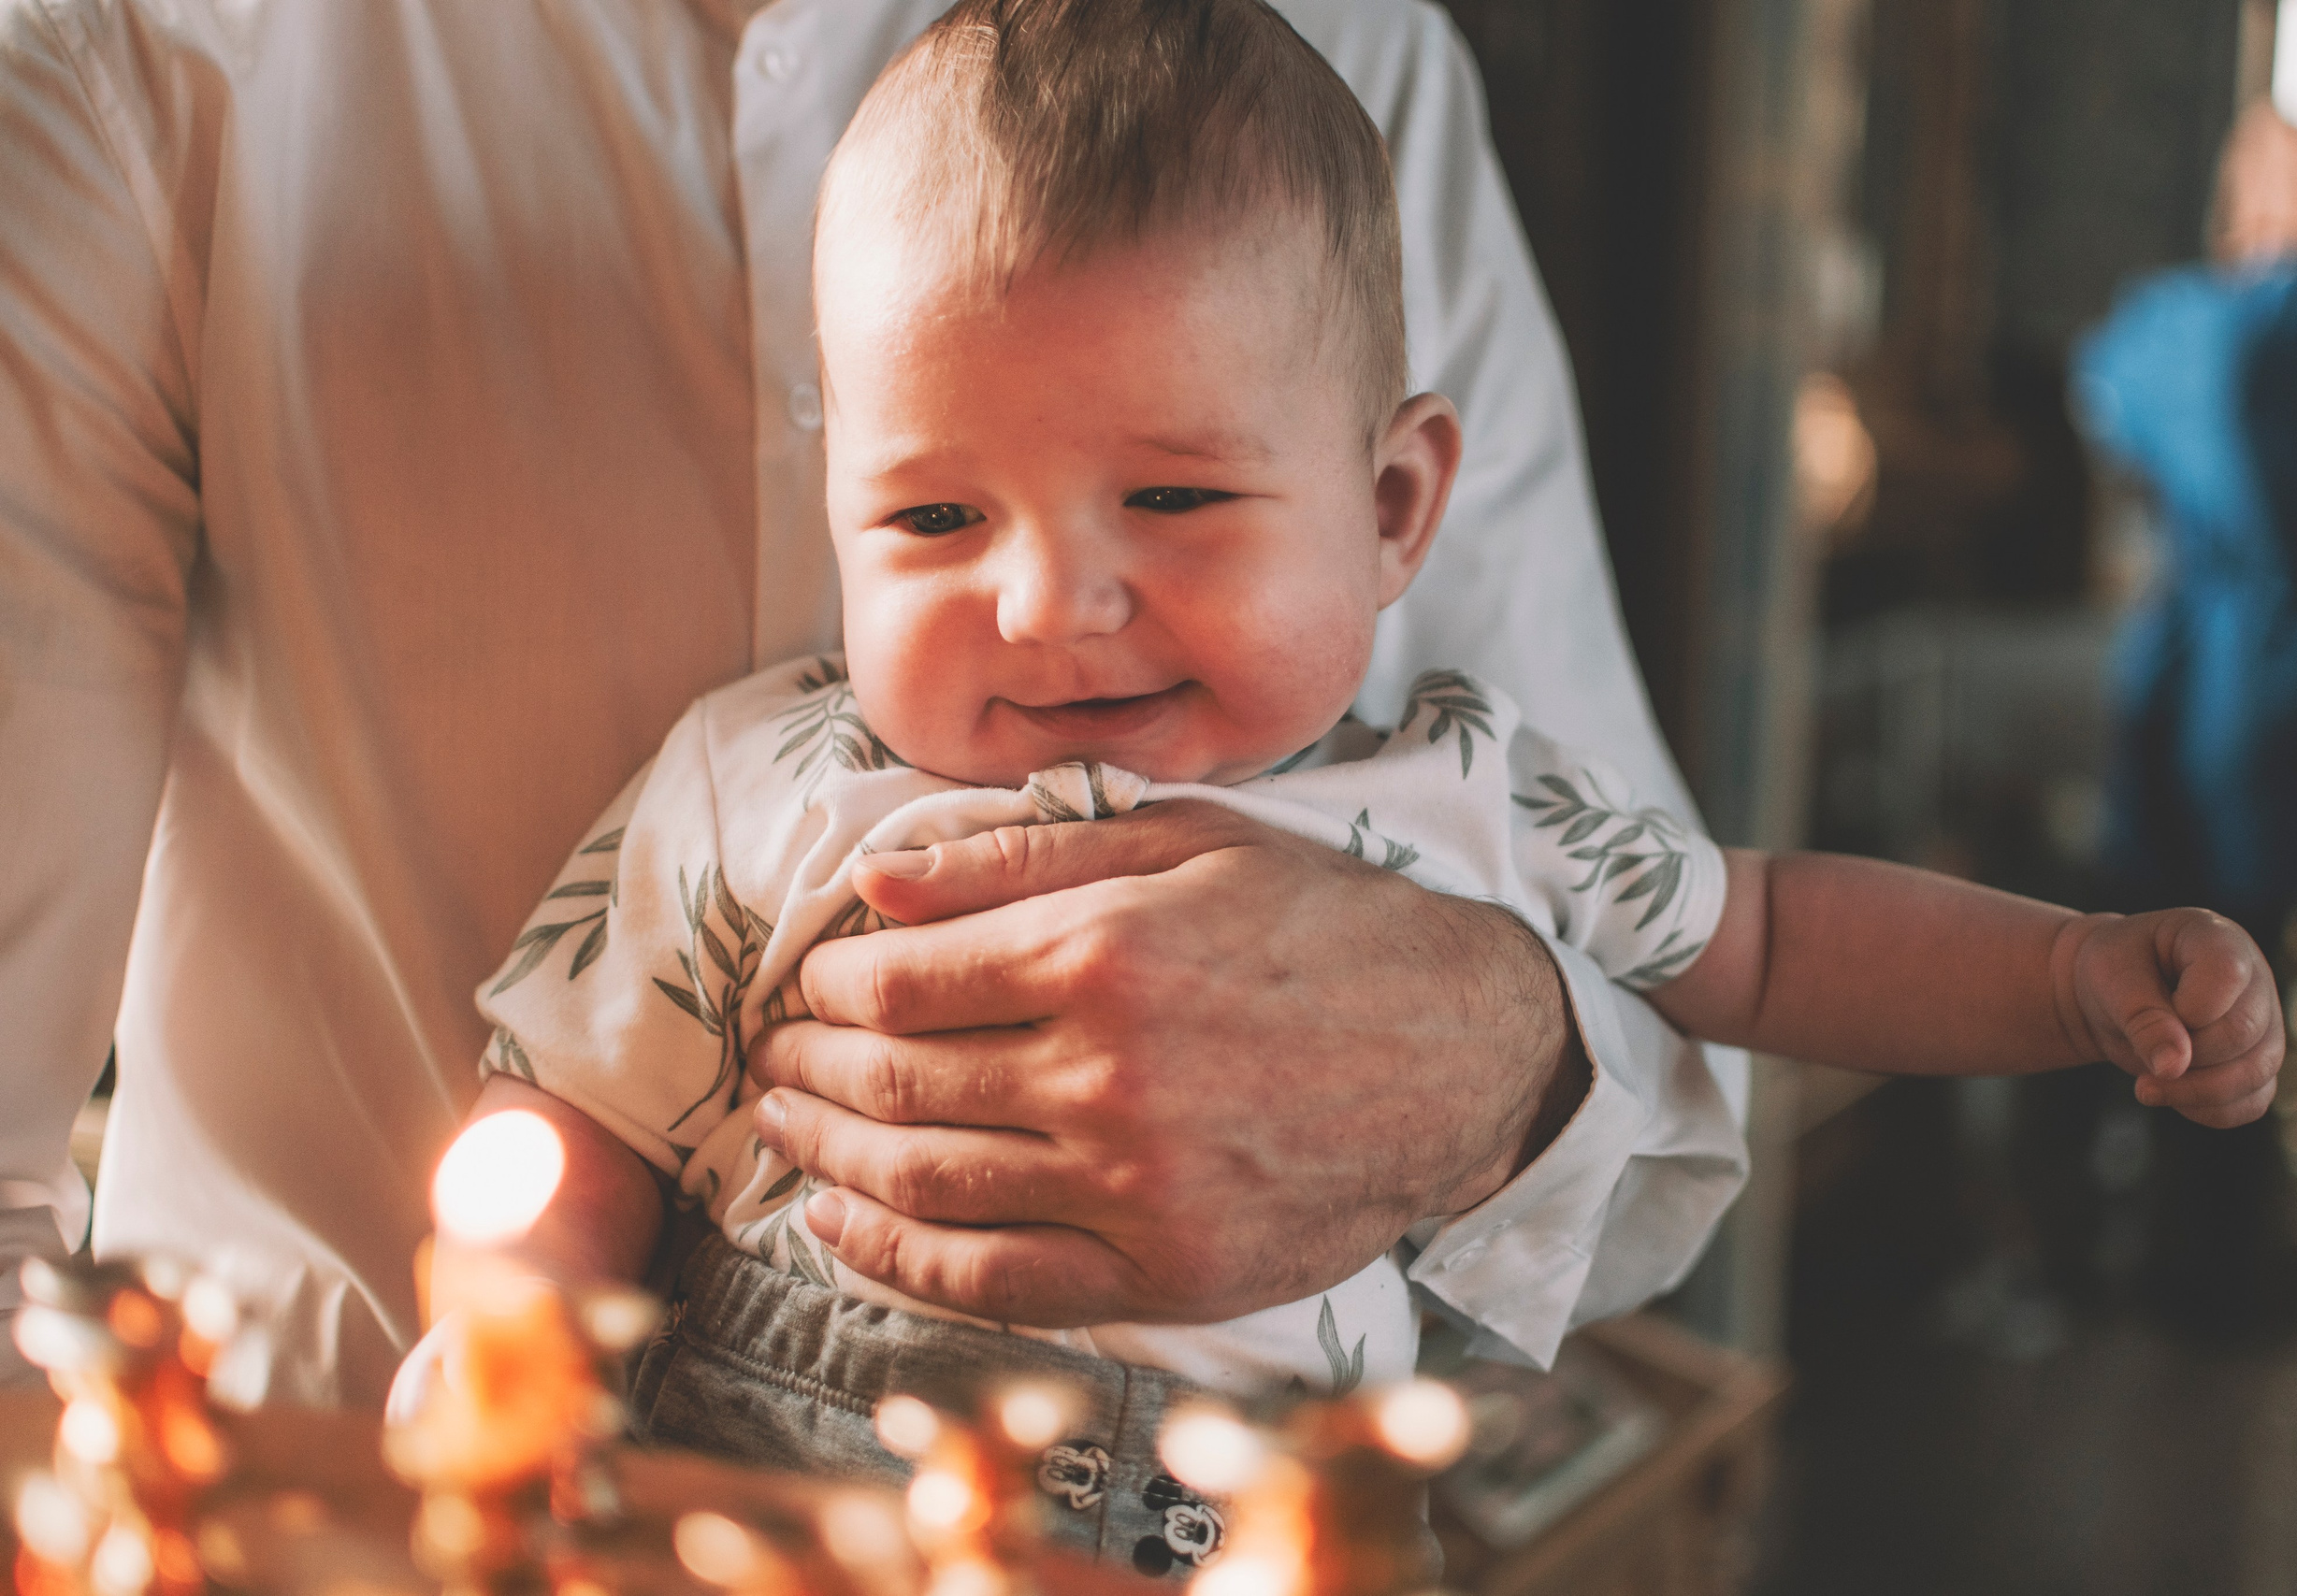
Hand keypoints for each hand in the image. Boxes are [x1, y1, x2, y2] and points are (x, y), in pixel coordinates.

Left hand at [745, 800, 1583, 1326]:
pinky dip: (895, 1262)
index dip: (826, 985)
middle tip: (774, 1056)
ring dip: (827, 1160)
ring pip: (922, 1185)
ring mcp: (1132, 1186)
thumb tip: (874, 879)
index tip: (811, 983)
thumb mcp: (1189, 843)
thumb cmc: (1327, 927)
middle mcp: (1104, 1075)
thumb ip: (1026, 853)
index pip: (896, 981)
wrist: (1466, 1052)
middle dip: (807, 1068)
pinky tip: (840, 1230)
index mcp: (1102, 951)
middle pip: (893, 1084)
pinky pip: (991, 1282)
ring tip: (785, 1130)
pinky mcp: (1165, 1271)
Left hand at [2063, 909, 2282, 1126]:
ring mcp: (2264, 1024)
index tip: (2147, 1010)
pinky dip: (2209, 1110)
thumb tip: (2174, 1067)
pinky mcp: (2256, 1064)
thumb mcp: (2110, 978)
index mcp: (2217, 938)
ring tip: (2144, 1086)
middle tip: (2139, 1052)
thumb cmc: (2113, 971)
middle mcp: (2255, 980)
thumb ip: (2142, 1017)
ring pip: (2257, 1073)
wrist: (2113, 994)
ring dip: (2195, 1091)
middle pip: (2244, 1032)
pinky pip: (2252, 1102)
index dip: (2190, 1007)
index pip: (2228, 974)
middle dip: (2187, 1054)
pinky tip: (2170, 1096)